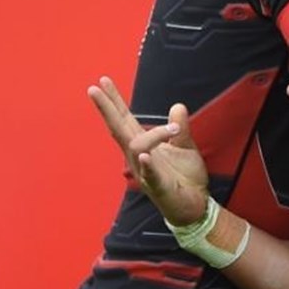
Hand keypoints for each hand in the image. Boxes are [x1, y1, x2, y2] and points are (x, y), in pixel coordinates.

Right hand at [91, 77, 208, 225]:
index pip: (124, 120)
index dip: (114, 102)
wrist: (194, 206)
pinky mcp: (159, 187)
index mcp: (144, 146)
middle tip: (94, 89)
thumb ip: (180, 128)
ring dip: (152, 135)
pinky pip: (150, 175)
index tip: (103, 81)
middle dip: (107, 110)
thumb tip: (177, 105)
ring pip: (135, 149)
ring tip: (172, 129)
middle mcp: (138, 158)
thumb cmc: (185, 178)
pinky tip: (145, 156)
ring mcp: (145, 173)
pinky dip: (147, 165)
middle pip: (119, 130)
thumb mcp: (186, 148)